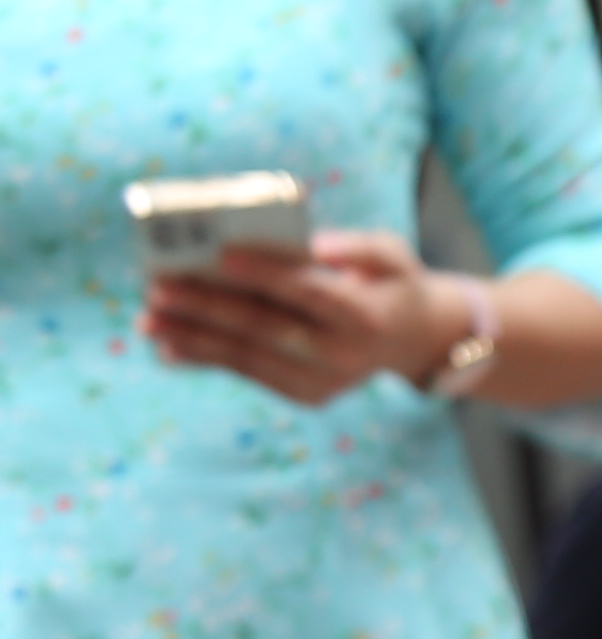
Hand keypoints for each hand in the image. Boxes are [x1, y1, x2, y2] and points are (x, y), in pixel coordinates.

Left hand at [145, 227, 461, 409]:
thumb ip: (358, 247)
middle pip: (266, 326)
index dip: (267, 273)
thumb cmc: (392, 282)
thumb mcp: (392, 253)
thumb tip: (316, 245)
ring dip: (192, 337)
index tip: (222, 254)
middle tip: (159, 288)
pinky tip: (167, 345)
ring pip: (247, 355)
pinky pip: (247, 373)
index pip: (309, 292)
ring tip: (149, 318)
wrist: (415, 338)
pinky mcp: (306, 394)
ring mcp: (324, 380)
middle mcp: (345, 355)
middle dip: (208, 307)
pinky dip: (204, 360)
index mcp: (368, 315)